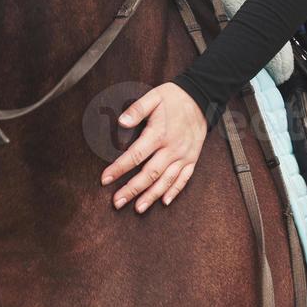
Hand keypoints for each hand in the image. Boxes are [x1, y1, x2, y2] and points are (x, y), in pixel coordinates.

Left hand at [100, 81, 206, 212]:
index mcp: (159, 134)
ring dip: (151, 196)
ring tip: (138, 208)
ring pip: (166, 180)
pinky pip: (184, 179)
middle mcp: (172, 148)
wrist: (201, 98)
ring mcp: (184, 156)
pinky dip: (175, 191)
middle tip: (117, 202)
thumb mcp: (153, 97)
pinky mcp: (192, 159)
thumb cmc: (173, 98)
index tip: (105, 179)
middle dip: (132, 189)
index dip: (119, 168)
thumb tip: (120, 122)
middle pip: (150, 174)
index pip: (136, 155)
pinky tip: (164, 202)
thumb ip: (137, 109)